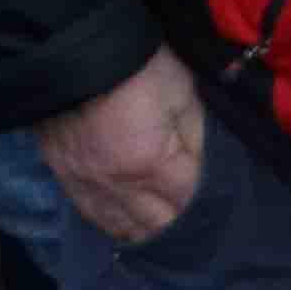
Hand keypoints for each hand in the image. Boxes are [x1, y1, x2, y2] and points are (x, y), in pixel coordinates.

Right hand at [38, 51, 206, 245]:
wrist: (71, 56)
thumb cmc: (135, 67)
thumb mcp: (180, 92)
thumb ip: (196, 134)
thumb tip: (206, 166)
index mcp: (150, 164)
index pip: (187, 198)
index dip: (207, 200)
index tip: (224, 201)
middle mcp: (117, 187)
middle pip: (156, 224)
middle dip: (181, 223)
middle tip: (203, 222)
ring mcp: (88, 187)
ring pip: (123, 228)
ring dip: (149, 231)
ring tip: (170, 233)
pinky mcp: (66, 180)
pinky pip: (95, 217)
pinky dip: (116, 226)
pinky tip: (129, 227)